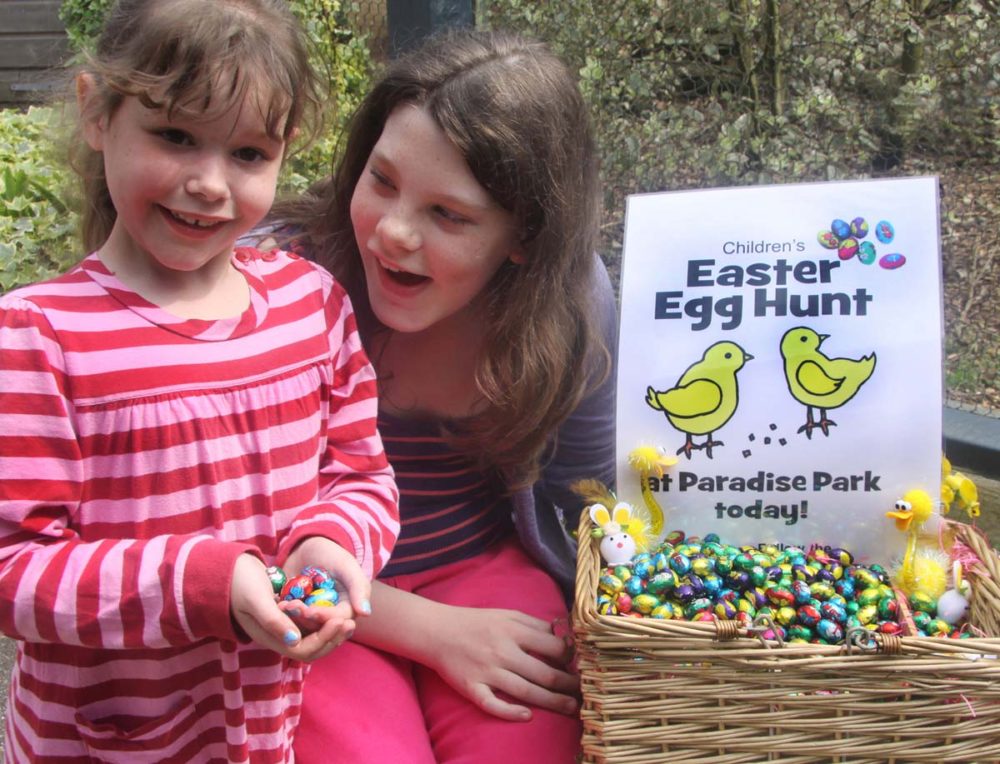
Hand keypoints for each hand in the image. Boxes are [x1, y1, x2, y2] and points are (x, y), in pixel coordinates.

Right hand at [230, 554, 351, 660]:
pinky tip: (337, 609)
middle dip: (333, 638)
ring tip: (349, 618)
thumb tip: (294, 640)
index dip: (324, 639)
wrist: (227, 569)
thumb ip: (272, 620)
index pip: (304, 650)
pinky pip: (309, 624)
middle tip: (352, 622)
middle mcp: (278, 636)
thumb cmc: (238, 582)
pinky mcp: (286, 615)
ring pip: (312, 637)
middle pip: (311, 649)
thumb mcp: (256, 598)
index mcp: (269, 637)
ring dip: (331, 631)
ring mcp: (282, 626)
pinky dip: (323, 620)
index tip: (340, 620)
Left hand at [281, 536, 372, 619]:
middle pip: (320, 626)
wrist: (306, 547)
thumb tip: (365, 613)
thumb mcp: (345, 565)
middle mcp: (331, 615)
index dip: (324, 617)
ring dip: (293, 617)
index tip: (310, 611)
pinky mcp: (297, 613)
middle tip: (291, 606)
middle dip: (305, 618)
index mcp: (348, 606)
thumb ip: (358, 587)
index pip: (338, 619)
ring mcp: (313, 615)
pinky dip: (284, 614)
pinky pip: (290, 620)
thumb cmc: (330, 553)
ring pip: (304, 626)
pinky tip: (277, 604)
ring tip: (283, 604)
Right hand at [423, 604, 578, 721]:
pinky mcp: (471, 687)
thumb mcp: (507, 614)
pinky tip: (527, 716)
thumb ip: (534, 625)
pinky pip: (492, 704)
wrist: (437, 631)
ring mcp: (486, 671)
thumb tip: (563, 637)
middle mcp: (502, 651)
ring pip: (525, 691)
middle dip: (568, 685)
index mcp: (513, 630)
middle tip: (584, 694)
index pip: (552, 647)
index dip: (570, 659)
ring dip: (552, 702)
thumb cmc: (477, 622)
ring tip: (571, 708)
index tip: (578, 666)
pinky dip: (510, 712)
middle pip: (543, 673)